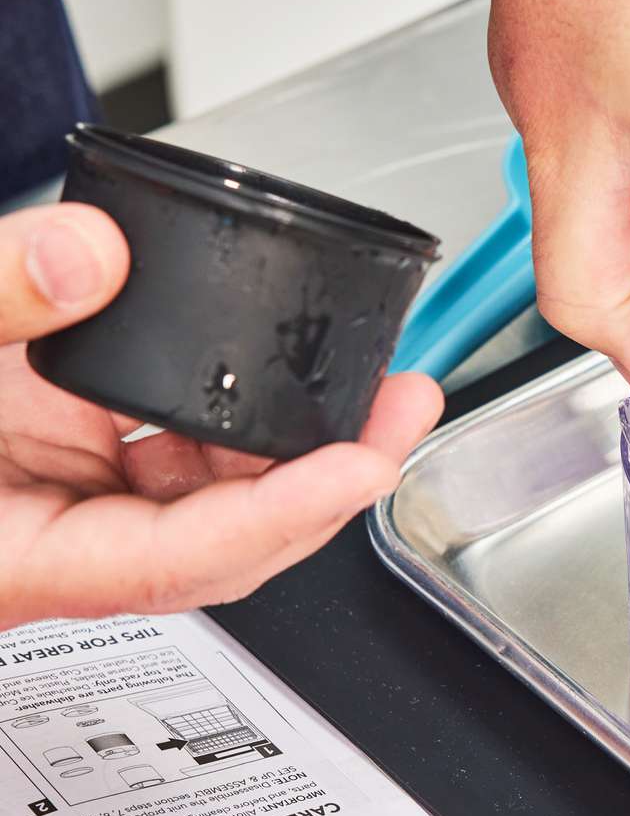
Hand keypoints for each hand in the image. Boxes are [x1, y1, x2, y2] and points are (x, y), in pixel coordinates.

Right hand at [0, 203, 442, 630]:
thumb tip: (90, 258)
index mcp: (19, 557)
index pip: (182, 557)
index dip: (285, 514)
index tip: (365, 460)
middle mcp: (60, 538)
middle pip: (228, 532)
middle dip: (330, 473)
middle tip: (405, 400)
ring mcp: (71, 496)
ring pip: (212, 487)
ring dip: (297, 441)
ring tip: (371, 380)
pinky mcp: (71, 450)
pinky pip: (174, 440)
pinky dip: (234, 405)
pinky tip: (282, 370)